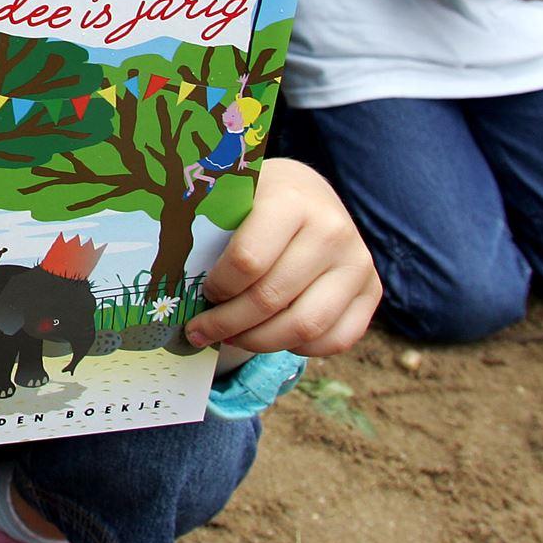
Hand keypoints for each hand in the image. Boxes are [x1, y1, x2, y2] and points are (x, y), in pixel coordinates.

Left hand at [185, 159, 379, 356]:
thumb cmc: (256, 201)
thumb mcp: (232, 199)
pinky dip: (298, 349)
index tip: (200, 293)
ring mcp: (358, 262)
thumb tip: (170, 283)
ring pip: (304, 327)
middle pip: (271, 299)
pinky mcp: (372, 290)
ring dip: (257, 342)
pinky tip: (271, 336)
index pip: (248, 260)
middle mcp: (332, 230)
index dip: (218, 287)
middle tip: (200, 330)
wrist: (307, 193)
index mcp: (291, 201)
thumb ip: (209, 231)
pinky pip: (335, 340)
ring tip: (229, 338)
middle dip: (227, 323)